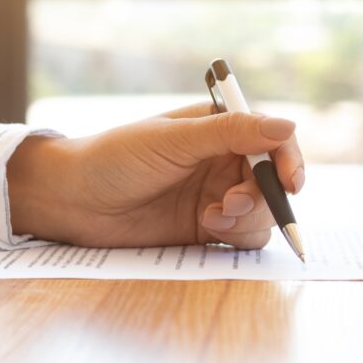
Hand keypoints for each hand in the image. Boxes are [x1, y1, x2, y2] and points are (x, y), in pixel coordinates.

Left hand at [6, 102, 304, 249]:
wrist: (73, 200)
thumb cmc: (116, 157)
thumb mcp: (174, 140)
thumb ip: (232, 133)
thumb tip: (287, 125)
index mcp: (219, 128)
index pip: (272, 139)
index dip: (288, 159)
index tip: (289, 182)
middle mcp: (223, 160)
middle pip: (273, 180)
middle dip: (263, 195)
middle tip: (231, 203)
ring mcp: (216, 195)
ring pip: (262, 212)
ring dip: (248, 217)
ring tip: (211, 218)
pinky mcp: (206, 228)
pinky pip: (243, 237)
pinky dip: (236, 236)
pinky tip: (206, 229)